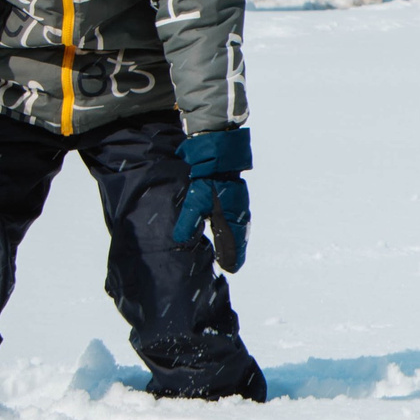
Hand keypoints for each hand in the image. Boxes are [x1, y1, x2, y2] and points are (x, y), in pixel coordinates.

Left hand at [172, 128, 251, 272]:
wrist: (219, 151)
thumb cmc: (209, 177)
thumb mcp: (196, 199)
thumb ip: (189, 220)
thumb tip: (181, 241)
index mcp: (232, 217)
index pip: (234, 244)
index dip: (232, 257)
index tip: (231, 269)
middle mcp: (239, 212)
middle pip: (238, 237)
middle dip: (234, 250)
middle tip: (230, 264)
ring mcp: (238, 203)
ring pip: (237, 227)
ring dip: (233, 239)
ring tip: (228, 250)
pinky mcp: (233, 196)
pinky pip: (235, 217)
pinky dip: (231, 227)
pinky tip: (224, 227)